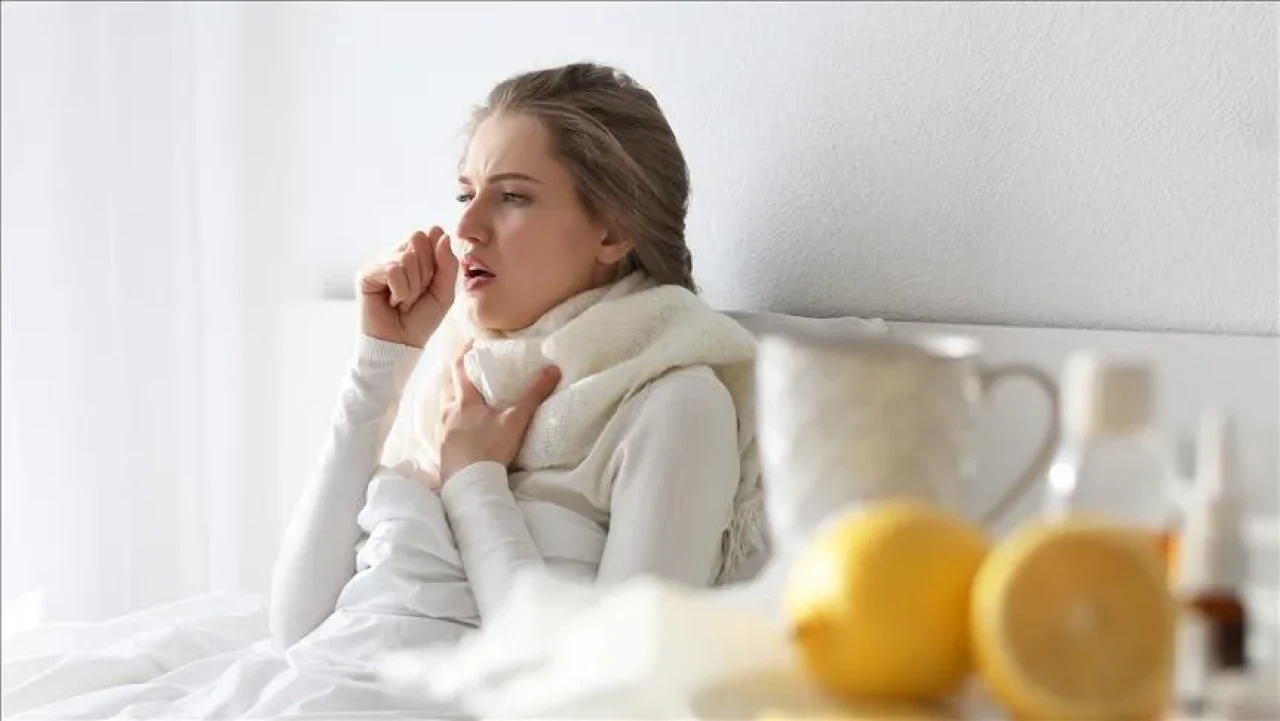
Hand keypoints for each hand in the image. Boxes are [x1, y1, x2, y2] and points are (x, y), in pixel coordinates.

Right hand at [357, 227, 458, 347]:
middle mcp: (397, 253)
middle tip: (417, 293)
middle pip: (419, 239)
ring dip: (413, 287)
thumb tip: (442, 233)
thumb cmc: (421, 319)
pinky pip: (393, 270)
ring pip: (407, 257)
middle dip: (425, 272)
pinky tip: (393, 302)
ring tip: (404, 301)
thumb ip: (447, 263)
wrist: (401, 343)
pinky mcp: (367, 273)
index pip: (433, 233)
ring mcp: (380, 261)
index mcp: (417, 253)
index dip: (438, 259)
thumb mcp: (444, 292)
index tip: (432, 283)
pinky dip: (400, 291)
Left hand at [438, 347, 560, 482]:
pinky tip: (459, 429)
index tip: (470, 342)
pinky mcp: (442, 449)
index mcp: (464, 402)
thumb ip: (534, 395)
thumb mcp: (516, 420)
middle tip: (468, 371)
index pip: (459, 369)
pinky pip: (443, 428)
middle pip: (448, 388)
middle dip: (456, 378)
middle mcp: (448, 413)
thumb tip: (553, 369)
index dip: (464, 353)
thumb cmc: (490, 449)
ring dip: (452, 400)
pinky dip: (450, 421)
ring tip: (464, 399)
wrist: (470, 484)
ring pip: (444, 408)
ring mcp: (442, 432)